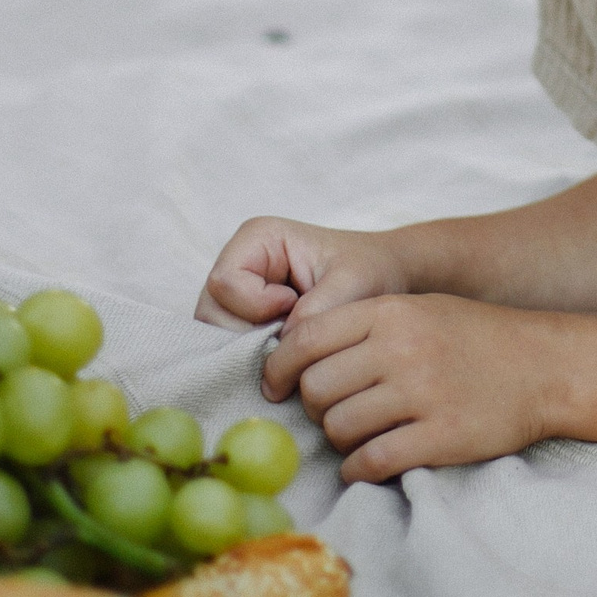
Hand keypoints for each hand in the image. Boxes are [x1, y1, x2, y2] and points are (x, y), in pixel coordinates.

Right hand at [194, 217, 405, 330]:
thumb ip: (316, 312)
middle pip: (211, 313)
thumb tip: (281, 348)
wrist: (384, 279)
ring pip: (217, 336)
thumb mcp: (352, 285)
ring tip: (296, 340)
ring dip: (255, 349)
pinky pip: (231, 349)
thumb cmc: (369, 270)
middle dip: (252, 334)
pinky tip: (289, 350)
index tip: (295, 303)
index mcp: (258, 238)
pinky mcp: (244, 319)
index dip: (257, 305)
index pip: (225, 282)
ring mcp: (238, 294)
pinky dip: (257, 357)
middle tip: (295, 332)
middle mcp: (239, 263)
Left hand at [261, 294, 572, 483]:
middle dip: (315, 408)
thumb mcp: (419, 309)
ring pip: (340, 427)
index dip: (278, 368)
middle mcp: (402, 349)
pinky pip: (372, 461)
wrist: (546, 366)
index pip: (305, 339)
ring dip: (339, 440)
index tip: (276, 388)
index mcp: (391, 312)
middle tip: (332, 413)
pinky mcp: (441, 437)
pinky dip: (359, 469)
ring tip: (358, 436)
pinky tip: (367, 464)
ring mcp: (422, 394)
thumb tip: (297, 358)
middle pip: (317, 389)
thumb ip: (363, 326)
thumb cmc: (474, 338)